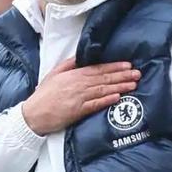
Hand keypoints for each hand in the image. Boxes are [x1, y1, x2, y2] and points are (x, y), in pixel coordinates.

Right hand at [22, 58, 140, 135]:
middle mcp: (78, 84)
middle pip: (104, 78)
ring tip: (133, 84)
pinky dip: (107, 100)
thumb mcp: (55, 74)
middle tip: (137, 73)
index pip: (98, 69)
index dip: (114, 67)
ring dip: (120, 86)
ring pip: (103, 90)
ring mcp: (79, 98)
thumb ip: (69, 64)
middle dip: (122, 75)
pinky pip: (95, 104)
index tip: (127, 65)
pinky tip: (118, 97)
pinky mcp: (78, 111)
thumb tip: (82, 57)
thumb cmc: (44, 95)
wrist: (33, 114)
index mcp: (74, 75)